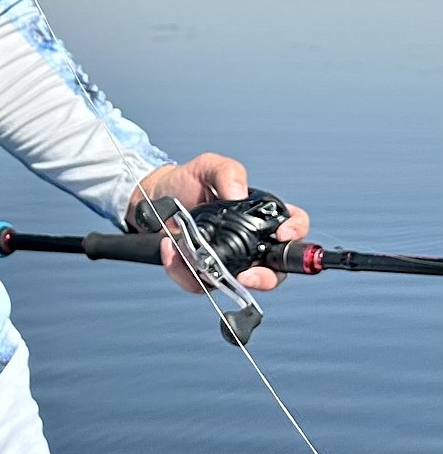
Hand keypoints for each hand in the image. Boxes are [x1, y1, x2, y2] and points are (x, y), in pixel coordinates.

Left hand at [127, 154, 310, 293]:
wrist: (155, 196)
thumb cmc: (189, 182)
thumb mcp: (210, 166)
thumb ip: (228, 172)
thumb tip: (237, 193)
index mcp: (261, 218)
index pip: (293, 228)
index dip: (296, 233)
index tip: (282, 234)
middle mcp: (250, 245)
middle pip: (274, 272)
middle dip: (265, 279)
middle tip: (247, 275)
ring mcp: (228, 263)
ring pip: (235, 286)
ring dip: (217, 276)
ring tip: (195, 256)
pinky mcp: (202, 275)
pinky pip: (199, 284)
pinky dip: (183, 271)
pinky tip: (172, 249)